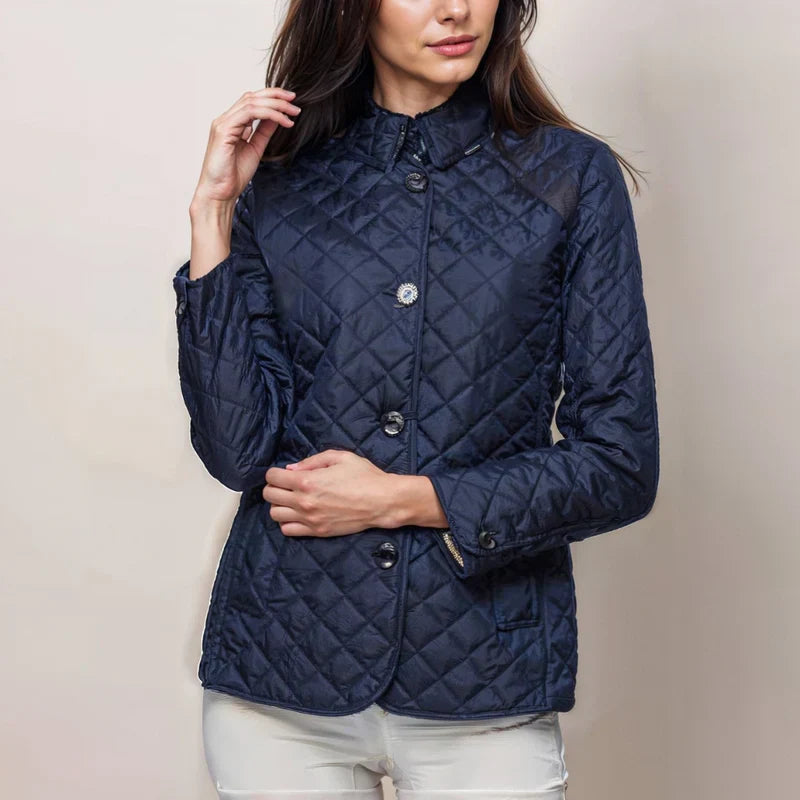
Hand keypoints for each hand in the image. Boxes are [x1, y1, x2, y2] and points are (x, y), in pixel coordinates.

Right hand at [191, 86, 301, 211]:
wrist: (220, 193)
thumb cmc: (233, 175)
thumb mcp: (255, 149)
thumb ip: (264, 132)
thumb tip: (277, 117)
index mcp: (232, 124)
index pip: (251, 101)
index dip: (271, 98)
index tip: (290, 102)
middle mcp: (226, 120)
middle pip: (251, 96)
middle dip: (275, 96)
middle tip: (295, 100)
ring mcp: (223, 123)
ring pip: (251, 102)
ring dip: (276, 104)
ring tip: (293, 112)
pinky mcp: (224, 130)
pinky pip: (249, 113)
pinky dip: (269, 114)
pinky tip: (283, 121)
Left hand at [262, 450, 396, 537]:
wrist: (382, 501)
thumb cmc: (364, 476)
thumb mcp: (339, 457)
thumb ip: (312, 461)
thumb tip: (291, 468)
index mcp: (307, 481)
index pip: (273, 477)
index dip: (275, 472)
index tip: (283, 473)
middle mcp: (304, 501)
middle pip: (270, 495)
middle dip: (274, 487)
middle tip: (286, 485)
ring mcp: (310, 519)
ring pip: (275, 514)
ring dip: (280, 505)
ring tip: (292, 500)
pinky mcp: (317, 532)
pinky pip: (288, 530)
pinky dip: (287, 522)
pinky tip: (298, 514)